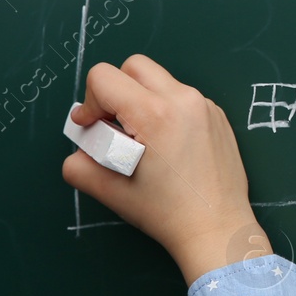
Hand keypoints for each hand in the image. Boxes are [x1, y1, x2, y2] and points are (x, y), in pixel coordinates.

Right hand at [62, 54, 272, 285]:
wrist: (217, 229)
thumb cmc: (168, 214)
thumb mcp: (112, 192)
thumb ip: (80, 166)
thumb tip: (78, 148)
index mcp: (154, 114)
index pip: (104, 78)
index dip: (88, 102)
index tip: (92, 128)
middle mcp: (183, 100)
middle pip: (134, 67)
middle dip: (116, 92)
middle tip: (114, 127)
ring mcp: (204, 106)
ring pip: (160, 80)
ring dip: (142, 100)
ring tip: (141, 139)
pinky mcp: (217, 116)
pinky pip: (182, 98)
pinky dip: (166, 110)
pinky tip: (166, 145)